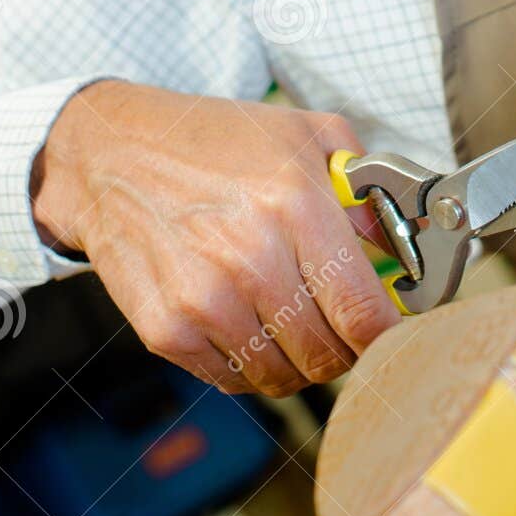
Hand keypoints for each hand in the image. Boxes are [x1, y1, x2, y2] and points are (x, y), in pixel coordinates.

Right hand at [31, 81, 399, 394]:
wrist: (112, 155)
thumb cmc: (214, 141)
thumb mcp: (307, 134)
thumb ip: (367, 188)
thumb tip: (403, 249)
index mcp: (294, 203)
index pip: (363, 312)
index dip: (390, 337)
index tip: (395, 333)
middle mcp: (249, 257)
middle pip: (328, 354)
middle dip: (347, 346)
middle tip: (342, 323)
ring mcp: (204, 300)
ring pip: (283, 376)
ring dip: (299, 359)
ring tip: (293, 320)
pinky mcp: (166, 330)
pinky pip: (234, 380)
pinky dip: (252, 364)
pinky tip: (248, 323)